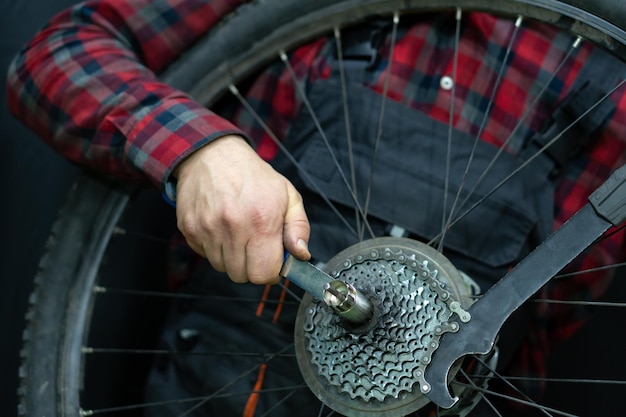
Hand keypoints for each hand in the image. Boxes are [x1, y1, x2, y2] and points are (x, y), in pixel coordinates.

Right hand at [174, 135, 310, 283]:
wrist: (213, 155)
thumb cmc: (253, 176)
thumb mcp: (287, 195)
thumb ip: (299, 227)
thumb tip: (301, 255)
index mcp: (262, 221)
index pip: (264, 274)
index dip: (271, 272)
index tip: (273, 261)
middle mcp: (233, 228)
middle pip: (242, 276)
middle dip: (252, 266)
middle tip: (255, 247)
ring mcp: (208, 230)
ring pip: (223, 268)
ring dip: (233, 258)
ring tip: (238, 234)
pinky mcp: (190, 229)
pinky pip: (205, 256)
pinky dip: (215, 248)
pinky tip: (221, 228)